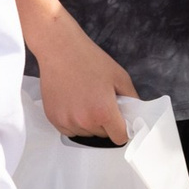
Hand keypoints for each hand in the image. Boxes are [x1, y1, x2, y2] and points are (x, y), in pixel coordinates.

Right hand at [34, 22, 134, 143]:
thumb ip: (132, 99)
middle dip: (106, 123)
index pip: (120, 138)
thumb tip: (135, 115)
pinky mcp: (53, 119)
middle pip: (102, 135)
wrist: (61, 50)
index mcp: (103, 112)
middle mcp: (84, 121)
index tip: (121, 121)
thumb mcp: (120, 77)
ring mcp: (67, 121)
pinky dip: (74, 123)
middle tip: (101, 101)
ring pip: (86, 133)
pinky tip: (75, 104)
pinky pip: (69, 131)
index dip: (123, 129)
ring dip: (89, 123)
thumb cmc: (90, 60)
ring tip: (86, 100)